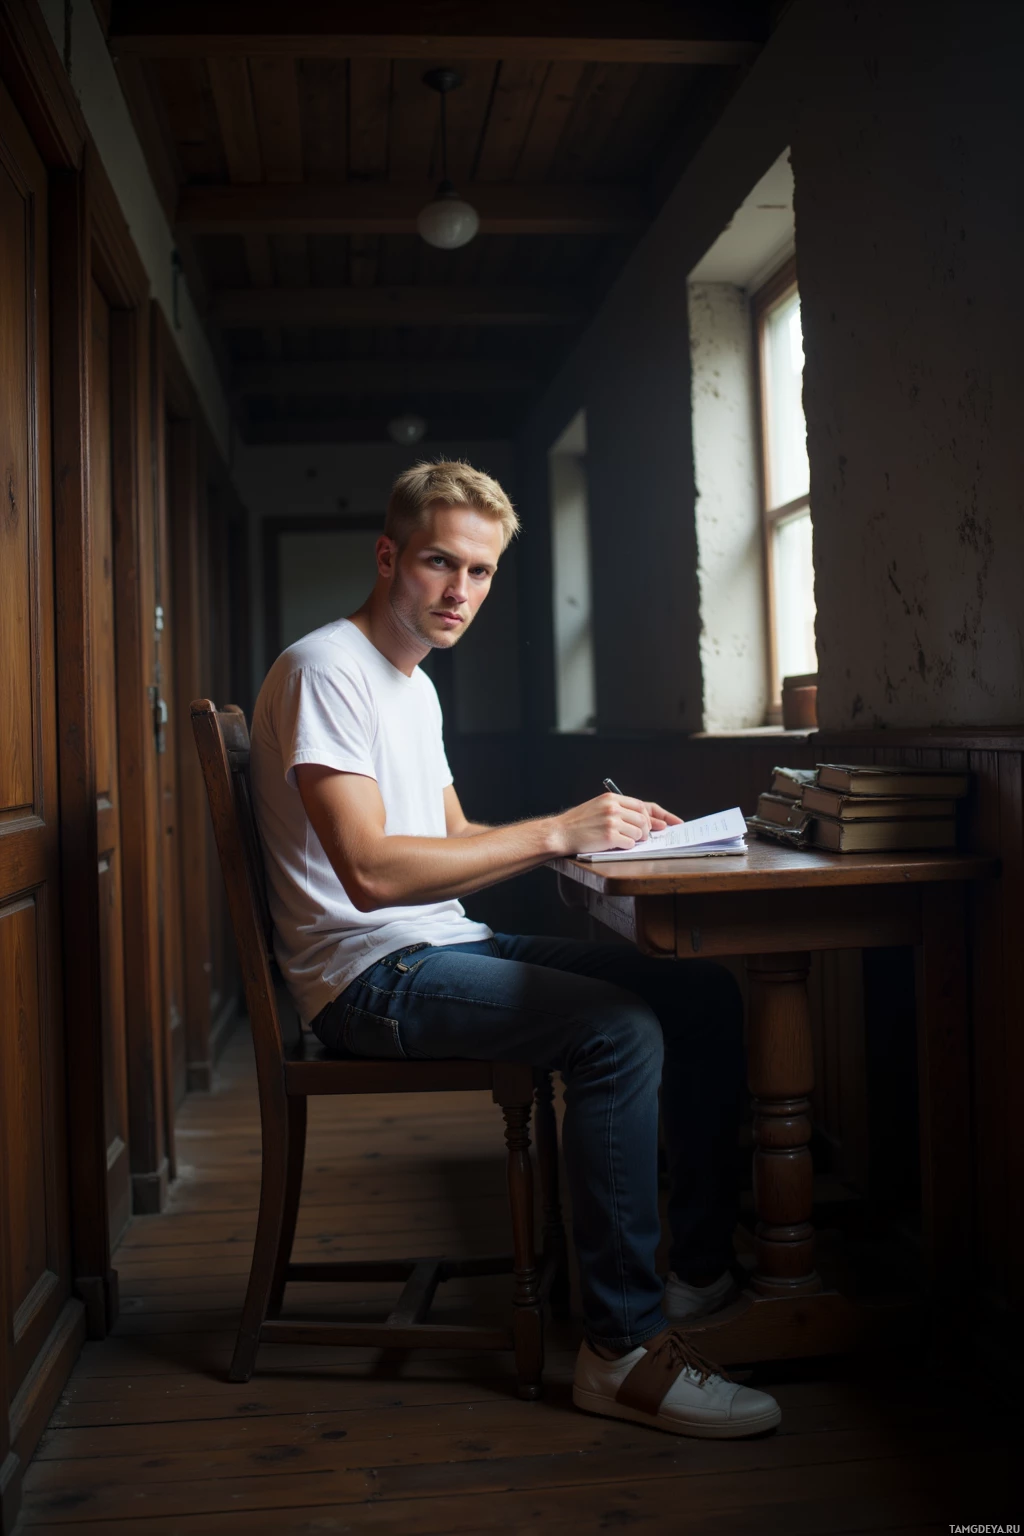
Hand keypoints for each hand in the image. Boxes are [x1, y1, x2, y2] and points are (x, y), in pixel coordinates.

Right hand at [550, 793, 678, 856]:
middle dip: (646, 830)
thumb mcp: (599, 808)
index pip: (643, 805)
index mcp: (612, 798)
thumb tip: (650, 822)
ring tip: (623, 839)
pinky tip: (615, 844)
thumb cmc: (579, 823)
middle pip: (644, 819)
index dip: (661, 815)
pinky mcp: (609, 836)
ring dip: (636, 839)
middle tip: (641, 836)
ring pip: (640, 832)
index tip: (674, 822)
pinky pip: (630, 843)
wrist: (560, 833)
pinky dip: (626, 846)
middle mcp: (613, 807)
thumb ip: (622, 811)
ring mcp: (611, 821)